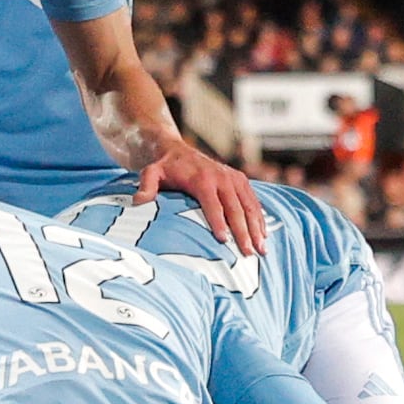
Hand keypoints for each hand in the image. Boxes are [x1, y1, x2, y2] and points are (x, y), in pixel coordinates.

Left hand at [142, 139, 268, 251]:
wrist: (176, 150)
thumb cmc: (164, 168)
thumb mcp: (150, 173)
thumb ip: (147, 186)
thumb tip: (139, 201)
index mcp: (202, 178)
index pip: (212, 203)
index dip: (218, 222)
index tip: (223, 241)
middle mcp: (221, 177)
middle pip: (235, 208)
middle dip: (243, 232)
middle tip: (248, 253)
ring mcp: (233, 178)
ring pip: (249, 205)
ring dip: (257, 228)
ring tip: (262, 250)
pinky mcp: (240, 180)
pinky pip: (253, 200)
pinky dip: (260, 218)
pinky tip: (263, 235)